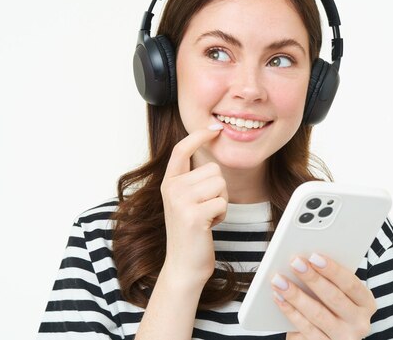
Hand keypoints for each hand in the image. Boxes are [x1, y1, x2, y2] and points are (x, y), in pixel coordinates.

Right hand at [160, 126, 227, 285]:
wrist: (184, 265)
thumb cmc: (191, 231)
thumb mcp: (185, 199)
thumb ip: (192, 178)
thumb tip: (209, 148)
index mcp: (168, 182)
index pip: (182, 149)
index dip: (199, 136)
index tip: (214, 128)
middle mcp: (171, 188)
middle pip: (213, 169)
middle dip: (218, 189)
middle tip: (205, 208)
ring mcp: (180, 201)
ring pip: (220, 184)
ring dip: (221, 201)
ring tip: (206, 216)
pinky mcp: (193, 215)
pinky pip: (223, 201)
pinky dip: (222, 214)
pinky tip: (209, 225)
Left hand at [271, 253, 376, 339]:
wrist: (331, 335)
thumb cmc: (333, 304)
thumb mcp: (340, 292)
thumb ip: (330, 279)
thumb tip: (306, 260)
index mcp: (366, 304)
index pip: (351, 284)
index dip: (333, 270)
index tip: (314, 256)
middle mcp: (359, 323)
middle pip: (334, 298)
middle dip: (312, 278)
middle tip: (294, 262)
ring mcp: (342, 338)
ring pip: (317, 315)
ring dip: (296, 295)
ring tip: (279, 280)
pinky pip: (306, 330)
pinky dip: (290, 313)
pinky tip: (279, 299)